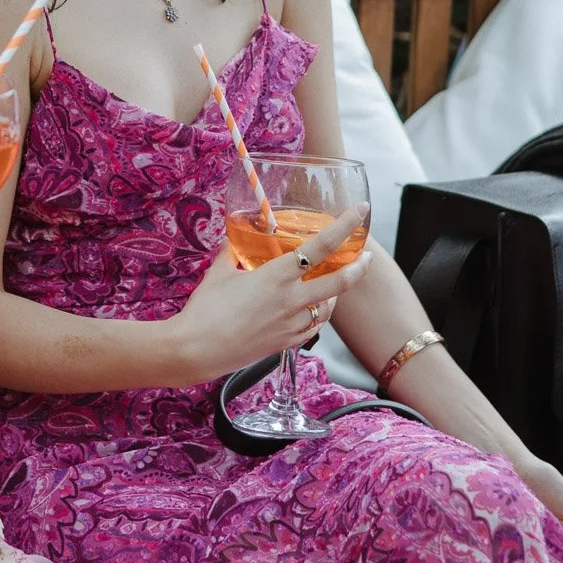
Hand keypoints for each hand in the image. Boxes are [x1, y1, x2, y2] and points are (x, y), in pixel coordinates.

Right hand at [172, 207, 372, 385]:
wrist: (196, 350)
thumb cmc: (205, 308)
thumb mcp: (218, 271)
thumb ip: (232, 252)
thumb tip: (235, 238)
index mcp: (276, 276)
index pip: (320, 246)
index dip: (344, 227)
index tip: (360, 212)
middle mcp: (290, 300)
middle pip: (339, 282)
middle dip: (358, 267)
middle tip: (366, 256)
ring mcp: (290, 324)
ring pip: (328, 307)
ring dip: (336, 293)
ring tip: (335, 282)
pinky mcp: (285, 343)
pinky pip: (313, 326)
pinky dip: (319, 315)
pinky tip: (315, 309)